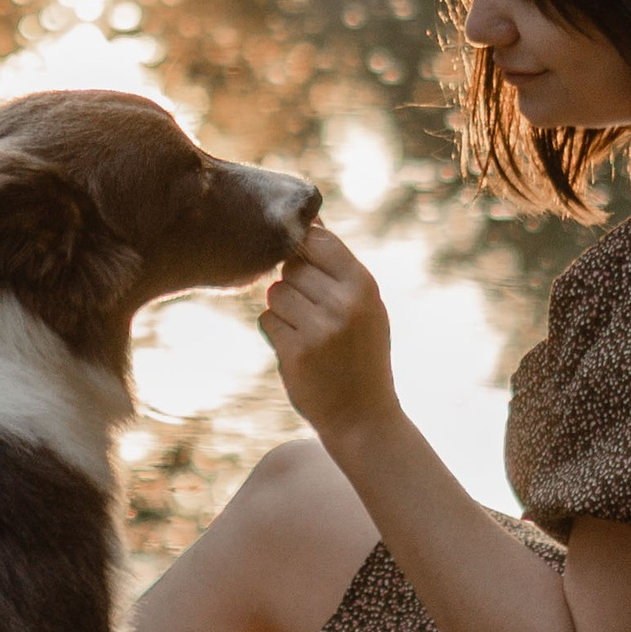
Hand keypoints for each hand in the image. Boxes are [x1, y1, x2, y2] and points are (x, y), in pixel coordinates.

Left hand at [259, 224, 397, 450]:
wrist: (363, 415)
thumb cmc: (360, 351)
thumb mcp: (363, 305)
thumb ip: (337, 265)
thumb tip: (309, 216)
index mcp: (364, 285)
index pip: (319, 240)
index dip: (305, 250)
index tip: (309, 271)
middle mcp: (344, 304)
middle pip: (292, 266)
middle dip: (294, 285)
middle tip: (313, 313)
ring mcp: (320, 329)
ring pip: (275, 292)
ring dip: (283, 310)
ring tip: (308, 332)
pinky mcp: (296, 353)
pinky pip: (267, 320)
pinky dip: (275, 333)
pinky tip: (298, 350)